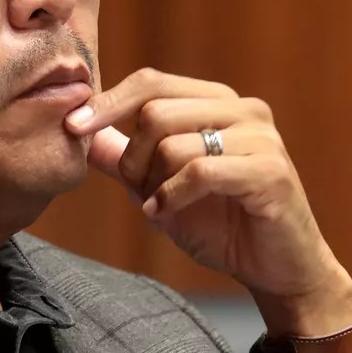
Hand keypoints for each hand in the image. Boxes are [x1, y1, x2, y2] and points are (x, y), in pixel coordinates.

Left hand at [66, 68, 351, 337]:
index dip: (108, 102)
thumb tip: (81, 133)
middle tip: (136, 191)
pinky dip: (172, 197)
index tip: (72, 127)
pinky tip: (165, 215)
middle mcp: (244, 110)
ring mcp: (261, 138)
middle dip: (132, 156)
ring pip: (175, 142)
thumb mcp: (161, 188)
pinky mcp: (271, 171)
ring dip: (152, 183)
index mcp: (218, 103)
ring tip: (157, 208)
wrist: (279, 271)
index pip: (152, 82)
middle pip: (156, 109)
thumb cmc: (224, 226)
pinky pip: (201, 172)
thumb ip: (125, 159)